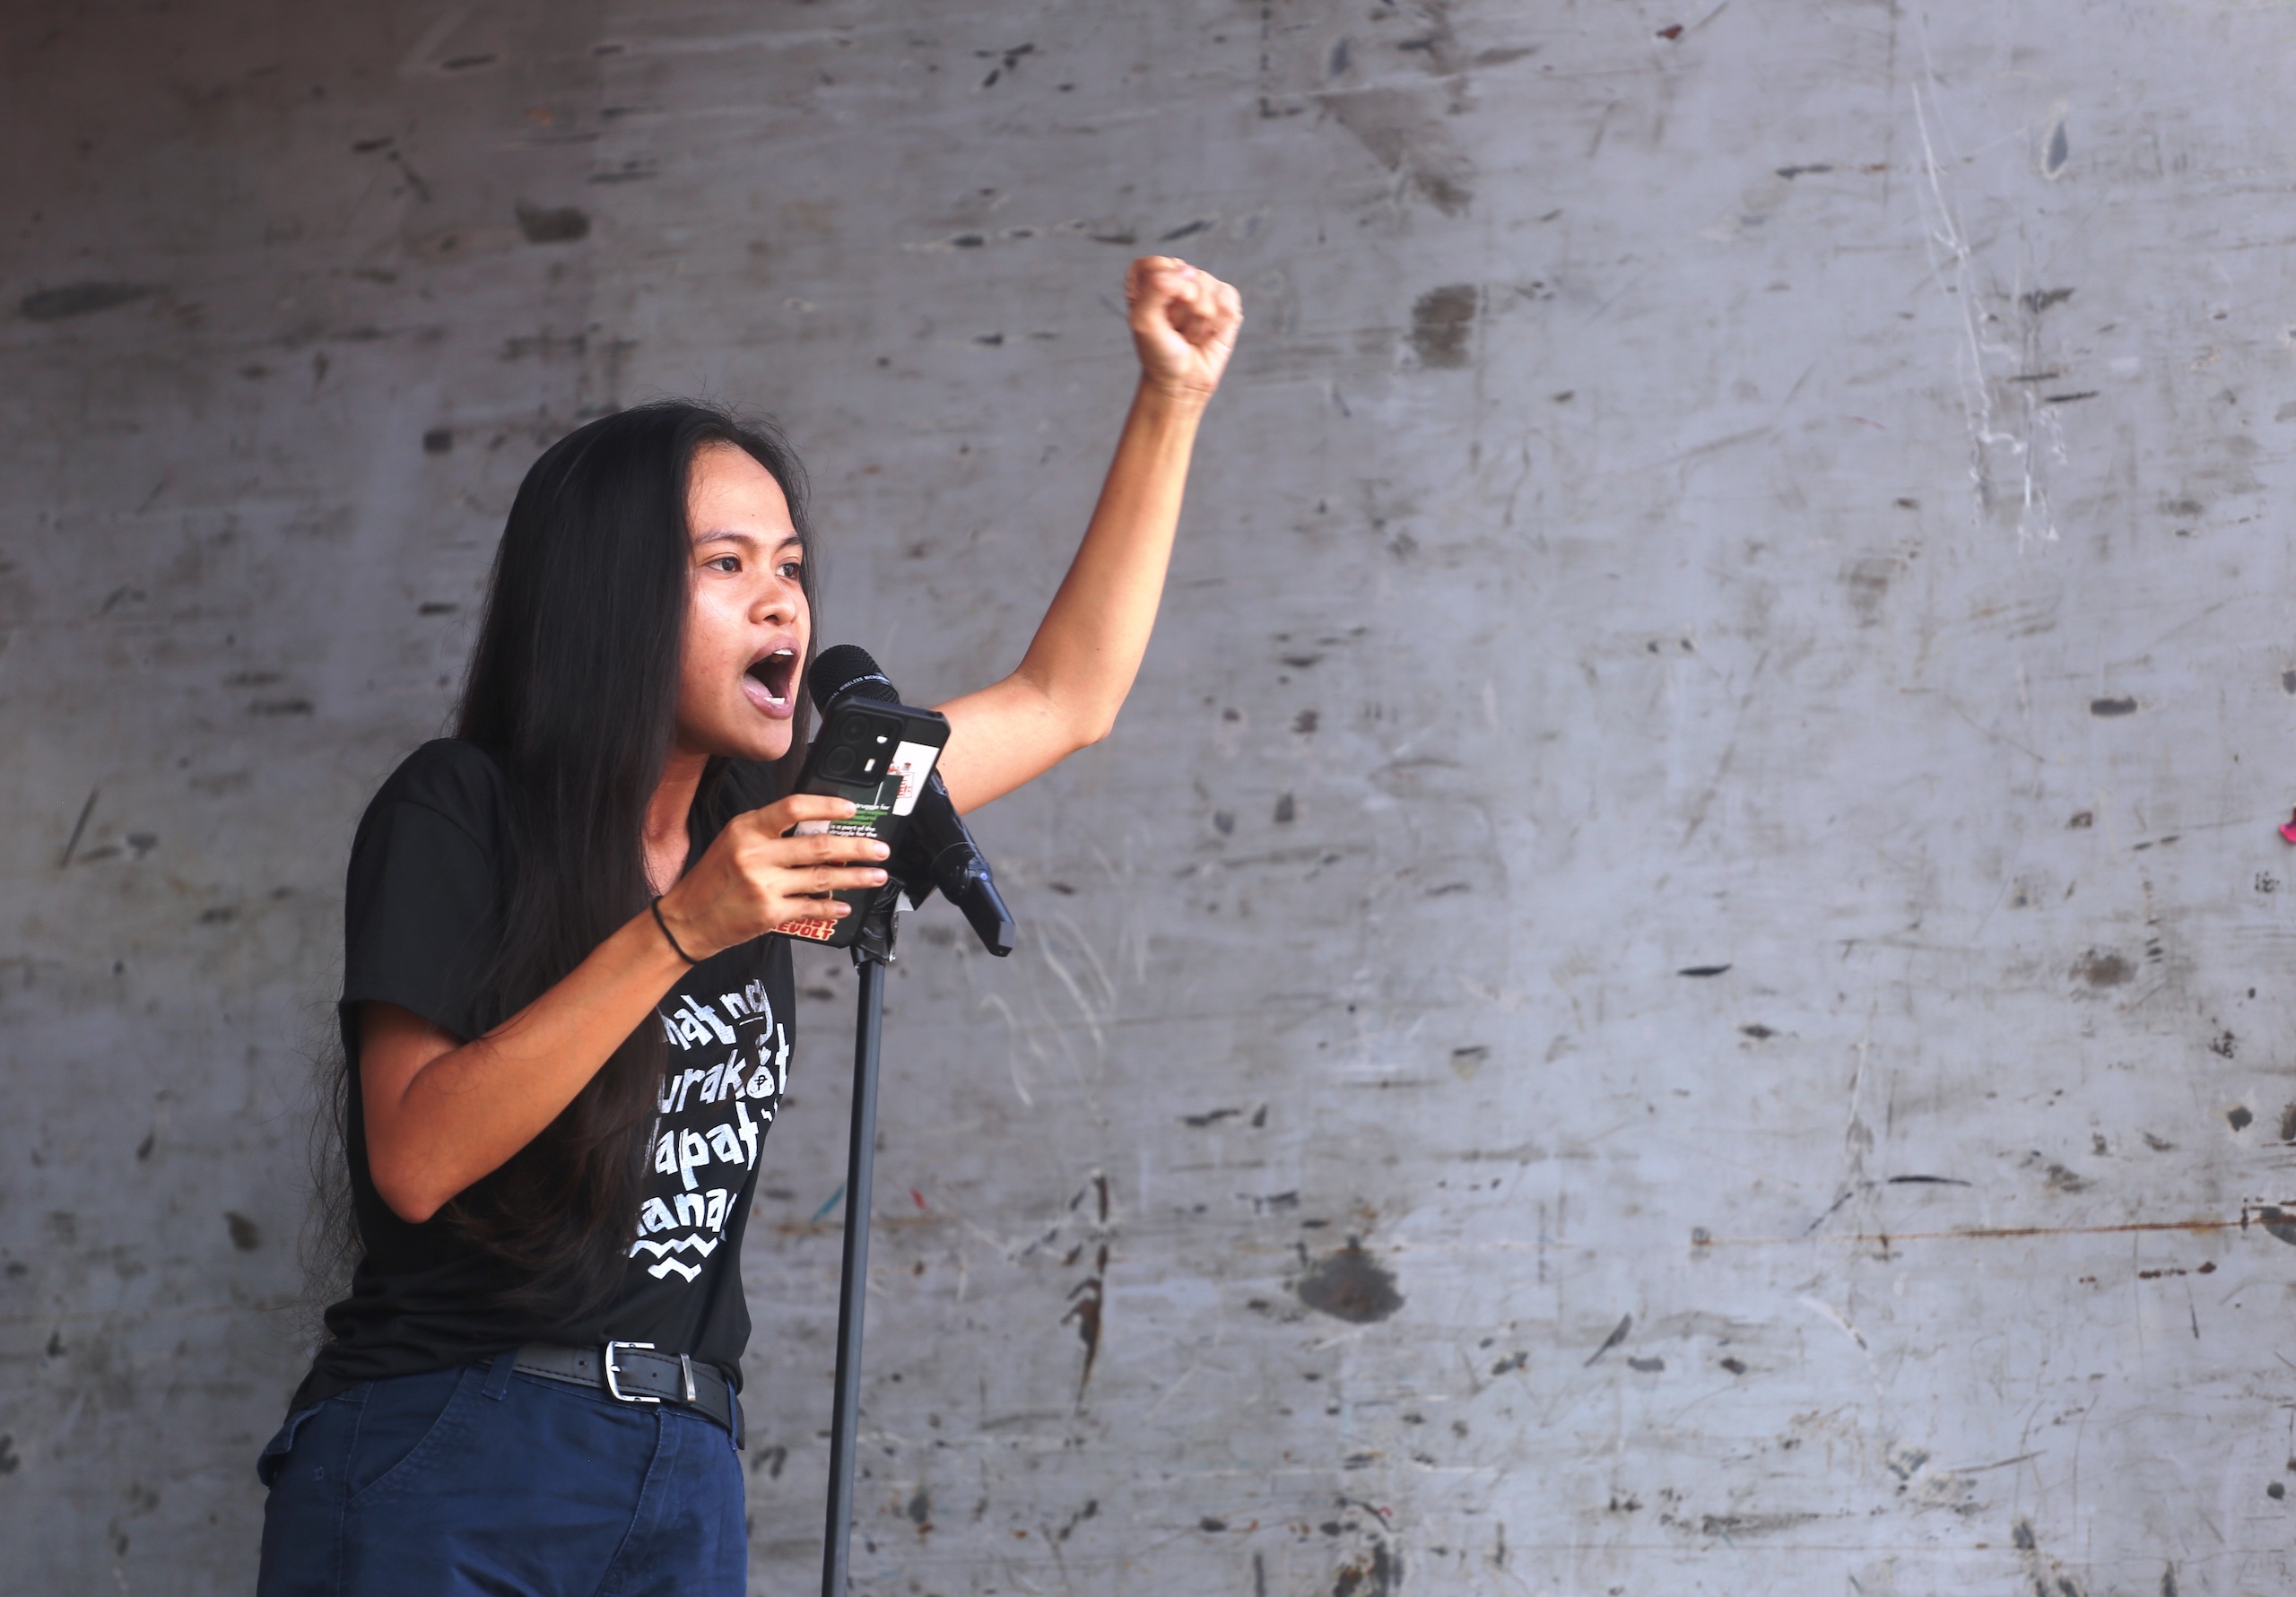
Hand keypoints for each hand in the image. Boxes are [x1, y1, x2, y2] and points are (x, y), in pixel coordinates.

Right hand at [655, 793, 890, 957]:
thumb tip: (818, 824)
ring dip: (856, 877)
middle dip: (857, 847)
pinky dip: (832, 906)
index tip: (851, 809)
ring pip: (822, 877)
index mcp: (746, 829)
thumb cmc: (713, 879)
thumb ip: (769, 832)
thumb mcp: (733, 841)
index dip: (827, 806)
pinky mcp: (769, 914)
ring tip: (877, 875)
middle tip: (880, 848)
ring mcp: (763, 885)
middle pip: (818, 846)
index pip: (793, 808)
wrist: (687, 920)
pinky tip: (845, 905)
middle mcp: (754, 855)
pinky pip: (810, 907)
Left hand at [1126, 256, 1241, 401]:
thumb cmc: (1159, 352)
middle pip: (1186, 277)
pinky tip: (1208, 333)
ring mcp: (1203, 285)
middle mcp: (1177, 275)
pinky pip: (1227, 303)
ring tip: (1190, 333)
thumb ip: (1156, 288)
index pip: (1156, 265)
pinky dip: (1217, 325)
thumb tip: (1188, 271)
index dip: (1159, 292)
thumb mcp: (1143, 322)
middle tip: (1174, 328)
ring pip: (1207, 292)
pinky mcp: (1225, 299)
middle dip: (1181, 311)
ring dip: (1198, 322)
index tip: (1156, 315)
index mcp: (1149, 275)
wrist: (1183, 380)